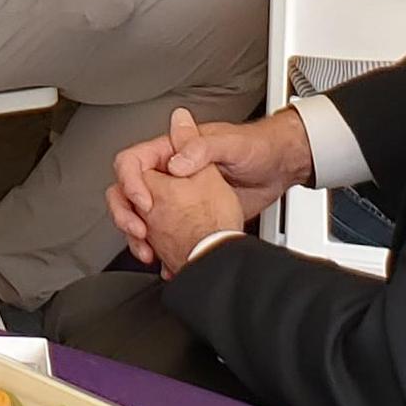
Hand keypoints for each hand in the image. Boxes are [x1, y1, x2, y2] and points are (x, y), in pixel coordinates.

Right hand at [107, 107, 308, 263]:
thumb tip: (173, 163)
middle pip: (129, 192)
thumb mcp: (230, 144)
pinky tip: (168, 261)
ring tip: (149, 251)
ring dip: (139, 237)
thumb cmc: (257, 149)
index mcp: (173, 150)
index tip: (144, 203)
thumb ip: (200, 148)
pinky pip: (165, 234)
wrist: (279, 170)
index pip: (133, 162)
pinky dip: (162, 250)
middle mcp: (171, 174)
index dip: (131, 183)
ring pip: (142, 217)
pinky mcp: (191, 217)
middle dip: (127, 214)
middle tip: (140, 232)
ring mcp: (179, 197)